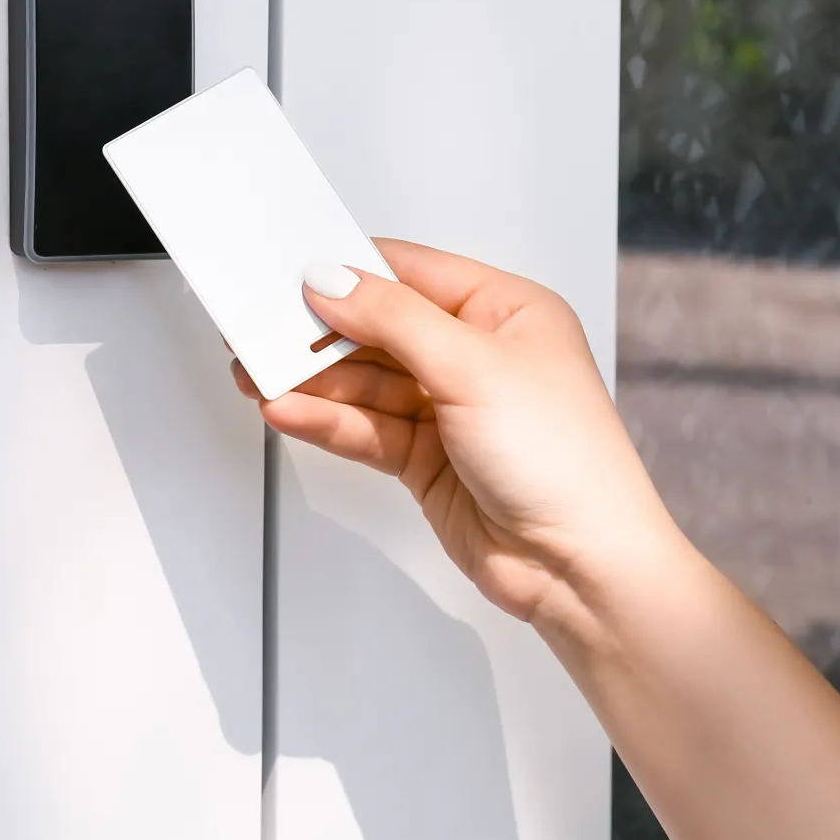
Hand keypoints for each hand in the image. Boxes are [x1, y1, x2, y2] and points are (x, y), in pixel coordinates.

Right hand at [234, 239, 676, 622]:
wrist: (581, 567)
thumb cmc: (568, 464)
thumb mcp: (473, 367)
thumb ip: (393, 319)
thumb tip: (334, 282)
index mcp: (507, 312)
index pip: (411, 273)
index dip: (351, 272)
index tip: (293, 273)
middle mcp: (477, 355)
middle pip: (378, 329)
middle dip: (319, 333)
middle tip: (260, 328)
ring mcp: (449, 409)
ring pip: (363, 383)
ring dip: (311, 381)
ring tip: (258, 375)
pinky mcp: (426, 458)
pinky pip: (364, 428)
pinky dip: (324, 420)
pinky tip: (288, 411)